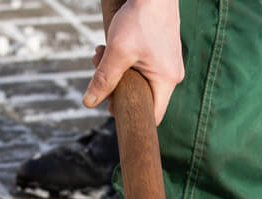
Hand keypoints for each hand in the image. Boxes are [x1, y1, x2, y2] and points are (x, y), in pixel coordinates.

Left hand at [81, 0, 183, 125]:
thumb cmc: (141, 17)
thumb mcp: (118, 51)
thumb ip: (104, 79)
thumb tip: (89, 103)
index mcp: (167, 81)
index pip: (153, 116)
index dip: (132, 118)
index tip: (111, 109)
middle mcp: (172, 75)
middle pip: (142, 97)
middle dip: (116, 88)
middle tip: (97, 69)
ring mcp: (169, 63)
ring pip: (139, 80)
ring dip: (116, 71)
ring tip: (100, 52)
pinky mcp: (163, 51)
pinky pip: (143, 67)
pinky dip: (125, 60)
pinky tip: (111, 46)